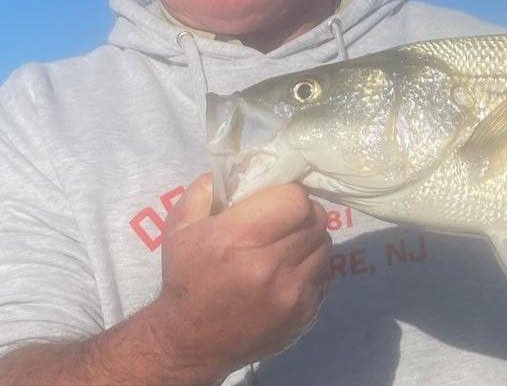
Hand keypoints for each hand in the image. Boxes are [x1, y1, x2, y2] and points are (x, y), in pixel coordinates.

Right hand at [142, 173, 331, 381]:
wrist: (193, 341)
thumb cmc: (187, 278)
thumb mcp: (181, 229)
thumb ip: (205, 190)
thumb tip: (241, 166)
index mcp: (238, 239)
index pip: (296, 199)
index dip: (288, 195)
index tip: (275, 201)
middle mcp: (269, 267)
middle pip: (316, 219)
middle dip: (302, 214)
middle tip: (284, 220)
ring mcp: (292, 294)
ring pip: (325, 246)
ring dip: (310, 240)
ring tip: (287, 246)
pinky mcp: (305, 314)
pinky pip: (325, 275)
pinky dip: (313, 267)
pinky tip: (290, 271)